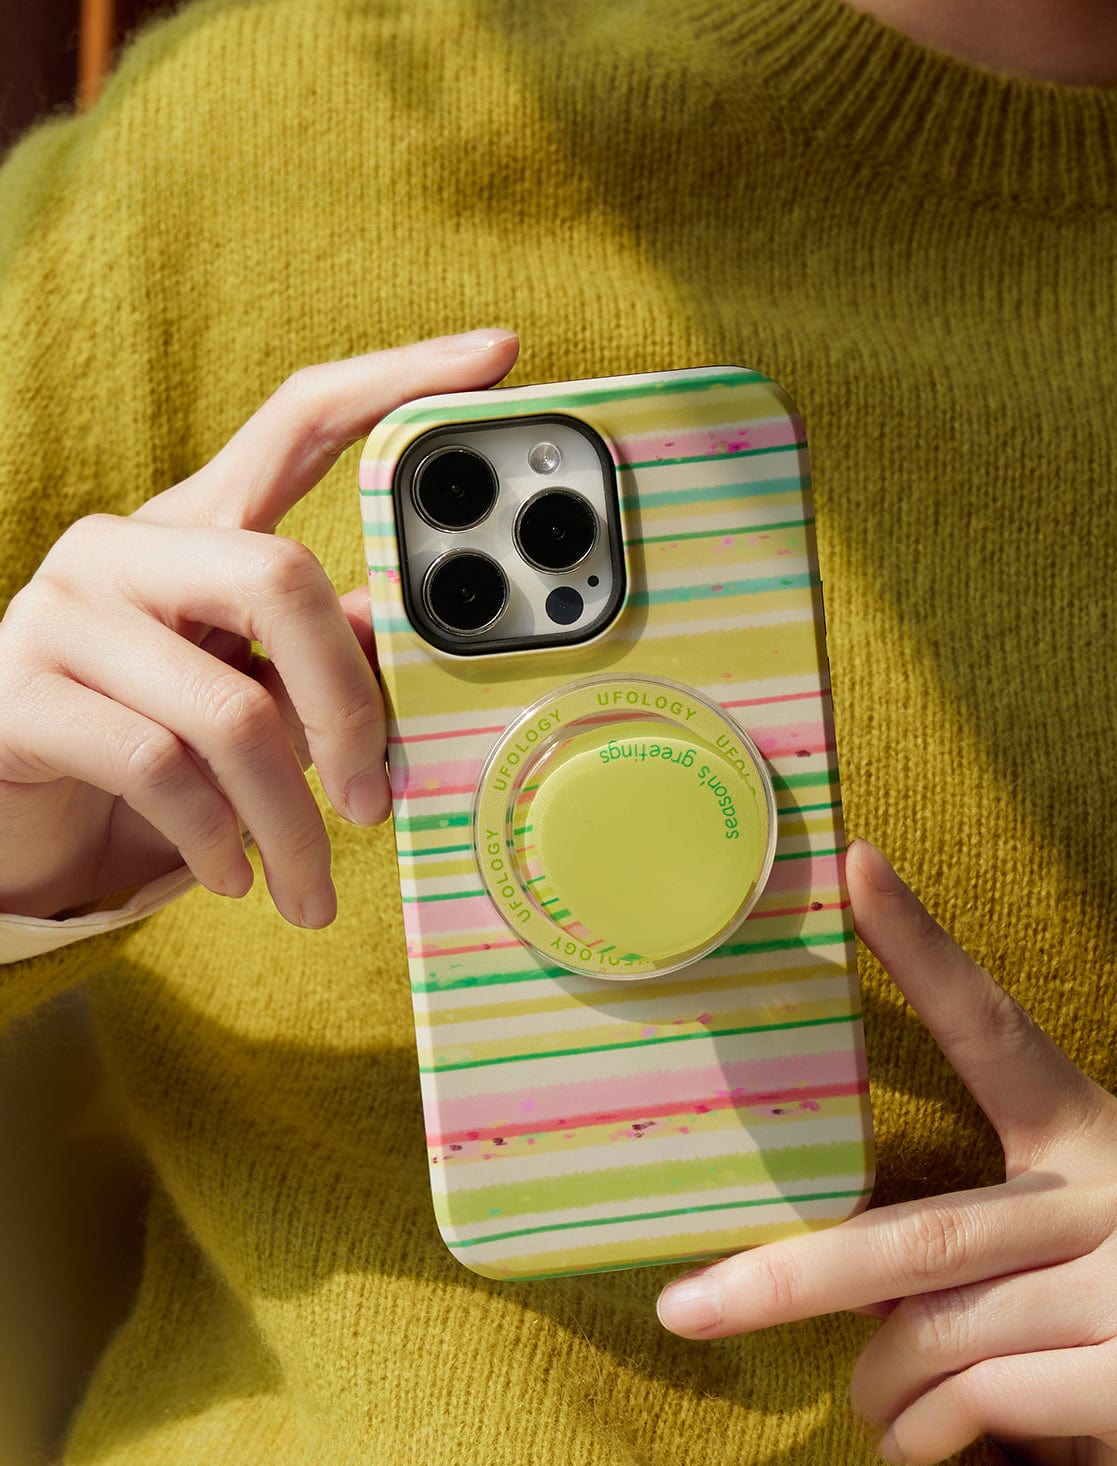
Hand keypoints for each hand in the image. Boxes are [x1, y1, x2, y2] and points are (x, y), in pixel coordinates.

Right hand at [0, 330, 518, 925]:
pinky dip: (218, 840)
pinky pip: (159, 771)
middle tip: (376, 799)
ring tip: (312, 887)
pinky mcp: (21, 697)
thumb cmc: (149, 727)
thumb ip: (320, 653)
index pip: (299, 420)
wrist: (12, 796)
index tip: (497, 356)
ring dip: (289, 821)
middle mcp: (125, 545)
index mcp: (196, 523)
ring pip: (227, 712)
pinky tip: (235, 877)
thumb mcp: (243, 682)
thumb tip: (417, 647)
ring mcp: (63, 612)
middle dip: (350, 709)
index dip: (395, 383)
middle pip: (282, 580)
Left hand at [657, 839, 1116, 1465]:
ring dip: (877, 1381)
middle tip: (685, 1307)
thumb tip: (846, 1273)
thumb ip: (976, 1238)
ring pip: (940, 1331)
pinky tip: (910, 1443)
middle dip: (790, 1276)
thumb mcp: (1065, 1233)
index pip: (992, 1027)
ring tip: (861, 1404)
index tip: (854, 865)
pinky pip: (989, 1398)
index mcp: (1084, 1131)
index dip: (922, 945)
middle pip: (921, 1232)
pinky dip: (930, 1428)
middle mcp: (1109, 1191)